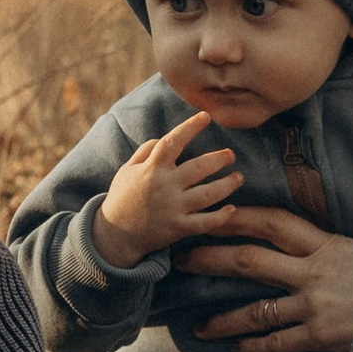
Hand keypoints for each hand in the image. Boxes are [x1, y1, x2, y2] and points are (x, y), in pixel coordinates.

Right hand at [94, 108, 242, 268]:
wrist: (114, 235)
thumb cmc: (122, 198)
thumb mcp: (127, 170)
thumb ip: (145, 152)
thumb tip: (164, 137)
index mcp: (151, 169)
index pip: (173, 142)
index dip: (190, 127)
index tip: (206, 116)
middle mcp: (164, 187)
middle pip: (198, 168)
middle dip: (219, 159)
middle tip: (231, 155)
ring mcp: (172, 208)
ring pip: (207, 194)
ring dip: (227, 185)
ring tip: (238, 177)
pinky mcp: (177, 228)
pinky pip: (204, 223)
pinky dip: (220, 217)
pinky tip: (232, 209)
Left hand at [184, 204, 352, 351]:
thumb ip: (333, 250)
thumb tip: (309, 247)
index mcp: (328, 244)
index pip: (273, 222)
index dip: (239, 216)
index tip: (212, 213)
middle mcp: (315, 272)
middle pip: (249, 260)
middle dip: (211, 259)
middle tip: (181, 259)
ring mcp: (316, 306)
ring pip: (256, 310)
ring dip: (223, 319)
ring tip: (199, 326)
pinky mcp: (321, 338)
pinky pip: (278, 343)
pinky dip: (255, 346)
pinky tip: (238, 348)